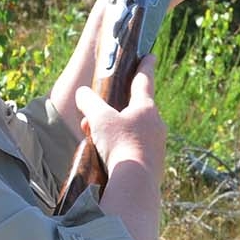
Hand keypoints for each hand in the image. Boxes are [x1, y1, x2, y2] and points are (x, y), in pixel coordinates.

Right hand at [74, 58, 165, 181]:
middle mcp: (156, 124)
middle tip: (98, 114)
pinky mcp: (154, 164)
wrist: (135, 185)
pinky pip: (135, 150)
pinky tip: (107, 158)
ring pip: (134, 131)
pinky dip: (121, 149)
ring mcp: (157, 145)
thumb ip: (88, 102)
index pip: (144, 80)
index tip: (149, 55)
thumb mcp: (98, 119)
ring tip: (97, 141)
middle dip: (117, 109)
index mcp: (146, 108)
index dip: (144, 65)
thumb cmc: (119, 145)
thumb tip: (82, 94)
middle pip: (136, 108)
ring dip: (116, 132)